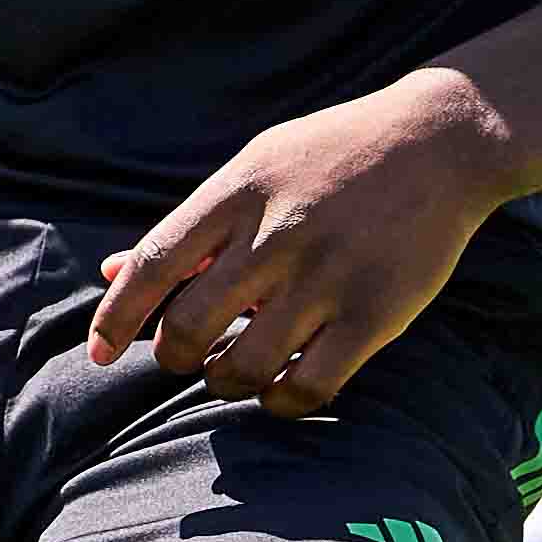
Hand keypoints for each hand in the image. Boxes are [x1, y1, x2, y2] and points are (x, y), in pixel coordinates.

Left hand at [84, 72, 519, 416]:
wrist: (441, 141)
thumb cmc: (334, 155)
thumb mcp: (257, 166)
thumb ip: (192, 227)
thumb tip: (113, 274)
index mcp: (240, 190)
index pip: (156, 264)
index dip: (117, 316)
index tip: (100, 351)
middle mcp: (278, 234)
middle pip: (190, 326)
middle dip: (174, 356)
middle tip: (186, 356)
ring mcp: (328, 277)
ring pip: (243, 367)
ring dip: (224, 382)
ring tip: (233, 370)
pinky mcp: (375, 313)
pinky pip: (307, 386)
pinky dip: (279, 401)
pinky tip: (280, 386)